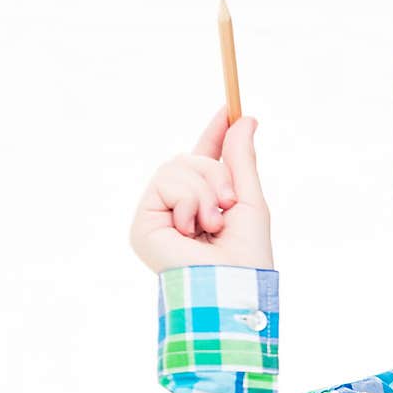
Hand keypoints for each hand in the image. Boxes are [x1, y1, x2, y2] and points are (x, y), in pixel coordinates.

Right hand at [129, 105, 273, 273]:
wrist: (231, 284)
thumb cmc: (247, 255)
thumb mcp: (249, 200)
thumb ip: (241, 160)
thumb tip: (245, 119)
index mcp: (206, 207)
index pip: (205, 162)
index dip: (215, 135)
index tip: (230, 108)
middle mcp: (179, 211)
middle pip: (190, 159)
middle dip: (215, 173)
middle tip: (227, 204)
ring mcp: (159, 217)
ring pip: (176, 167)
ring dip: (203, 191)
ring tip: (211, 224)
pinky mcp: (143, 224)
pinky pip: (164, 182)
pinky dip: (186, 200)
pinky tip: (191, 228)